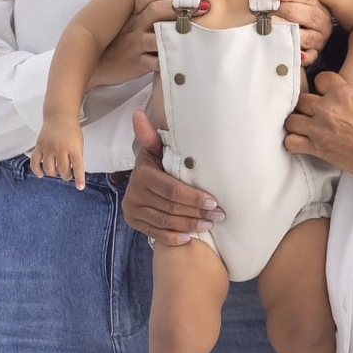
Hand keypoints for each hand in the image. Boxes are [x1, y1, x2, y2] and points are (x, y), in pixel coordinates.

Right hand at [29, 120, 85, 189]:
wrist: (59, 116)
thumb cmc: (71, 130)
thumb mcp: (79, 143)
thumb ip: (76, 157)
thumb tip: (74, 173)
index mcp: (73, 147)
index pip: (78, 167)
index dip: (79, 179)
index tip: (80, 187)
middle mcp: (60, 148)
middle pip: (63, 170)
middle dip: (66, 176)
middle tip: (67, 174)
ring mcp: (48, 148)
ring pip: (49, 169)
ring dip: (54, 174)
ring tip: (56, 171)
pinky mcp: (39, 146)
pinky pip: (35, 162)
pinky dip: (37, 170)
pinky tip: (41, 174)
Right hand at [90, 0, 210, 86]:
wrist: (100, 67)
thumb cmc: (123, 44)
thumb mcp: (133, 25)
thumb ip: (151, 13)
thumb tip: (180, 2)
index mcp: (134, 13)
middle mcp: (133, 25)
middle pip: (155, 9)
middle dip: (180, 7)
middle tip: (205, 7)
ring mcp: (135, 44)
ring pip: (156, 35)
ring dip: (178, 32)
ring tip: (199, 31)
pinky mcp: (137, 62)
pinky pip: (155, 62)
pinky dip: (171, 60)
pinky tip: (187, 59)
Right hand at [122, 109, 225, 243]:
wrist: (138, 184)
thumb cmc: (154, 164)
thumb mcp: (153, 150)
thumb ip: (149, 136)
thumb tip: (138, 114)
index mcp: (143, 175)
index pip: (171, 189)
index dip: (193, 196)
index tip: (214, 201)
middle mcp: (135, 194)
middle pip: (171, 207)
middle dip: (197, 212)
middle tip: (219, 215)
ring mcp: (134, 210)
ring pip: (165, 221)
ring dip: (189, 225)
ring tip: (209, 225)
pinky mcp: (134, 223)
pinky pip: (155, 234)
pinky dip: (173, 238)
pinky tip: (189, 238)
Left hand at [276, 0, 332, 66]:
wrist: (287, 31)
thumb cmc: (285, 13)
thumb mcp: (289, 0)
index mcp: (319, 6)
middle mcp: (323, 23)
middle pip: (310, 16)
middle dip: (290, 11)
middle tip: (272, 9)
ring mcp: (318, 40)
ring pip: (309, 37)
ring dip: (291, 33)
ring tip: (274, 28)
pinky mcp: (313, 54)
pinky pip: (311, 57)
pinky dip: (303, 56)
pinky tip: (296, 53)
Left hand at [285, 72, 352, 206]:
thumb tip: (351, 91)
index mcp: (342, 93)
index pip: (320, 78)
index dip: (322, 85)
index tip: (325, 92)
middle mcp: (327, 109)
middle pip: (302, 99)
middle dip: (308, 104)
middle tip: (315, 111)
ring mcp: (319, 130)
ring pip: (291, 119)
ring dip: (297, 121)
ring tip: (304, 125)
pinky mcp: (317, 149)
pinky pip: (291, 142)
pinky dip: (293, 141)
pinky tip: (301, 141)